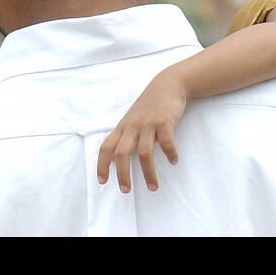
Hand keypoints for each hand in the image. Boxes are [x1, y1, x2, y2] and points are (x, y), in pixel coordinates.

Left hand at [96, 72, 186, 193]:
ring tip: (153, 187)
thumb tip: (116, 159)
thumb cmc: (149, 105)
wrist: (168, 84)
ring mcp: (148, 123)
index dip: (102, 164)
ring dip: (149, 173)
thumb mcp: (132, 119)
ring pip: (145, 153)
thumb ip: (125, 136)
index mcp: (123, 127)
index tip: (102, 181)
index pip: (106, 147)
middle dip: (122, 174)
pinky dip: (170, 154)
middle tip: (126, 190)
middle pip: (122, 153)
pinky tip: (174, 160)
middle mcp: (133, 126)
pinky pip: (167, 143)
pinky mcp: (164, 121)